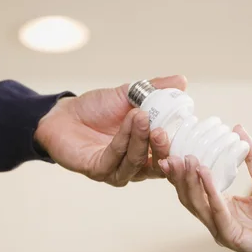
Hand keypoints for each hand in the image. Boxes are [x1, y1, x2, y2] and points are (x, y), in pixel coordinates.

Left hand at [34, 75, 186, 186]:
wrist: (63, 113)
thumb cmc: (96, 108)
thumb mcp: (129, 94)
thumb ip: (155, 90)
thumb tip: (182, 81)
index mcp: (147, 150)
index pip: (170, 154)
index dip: (180, 144)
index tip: (188, 126)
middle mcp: (135, 165)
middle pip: (157, 166)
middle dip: (162, 148)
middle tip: (163, 128)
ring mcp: (116, 170)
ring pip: (135, 161)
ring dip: (140, 139)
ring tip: (141, 116)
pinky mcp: (97, 170)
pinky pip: (114, 158)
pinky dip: (123, 139)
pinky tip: (129, 121)